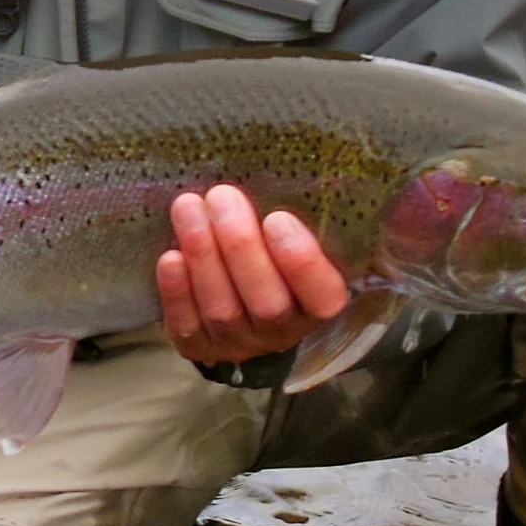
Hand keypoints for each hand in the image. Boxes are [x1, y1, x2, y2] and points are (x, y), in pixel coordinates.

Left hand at [157, 184, 351, 365]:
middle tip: (222, 195)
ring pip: (223, 310)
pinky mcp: (199, 346)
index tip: (278, 218)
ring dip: (204, 256)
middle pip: (266, 302)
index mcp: (319, 304)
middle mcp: (282, 332)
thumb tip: (354, 180)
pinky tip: (171, 257)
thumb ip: (328, 218)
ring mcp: (239, 343)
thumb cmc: (278, 249)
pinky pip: (188, 326)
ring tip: (188, 206)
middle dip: (241, 247)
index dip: (302, 263)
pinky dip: (177, 292)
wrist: (239, 291)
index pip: (323, 297)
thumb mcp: (311, 235)